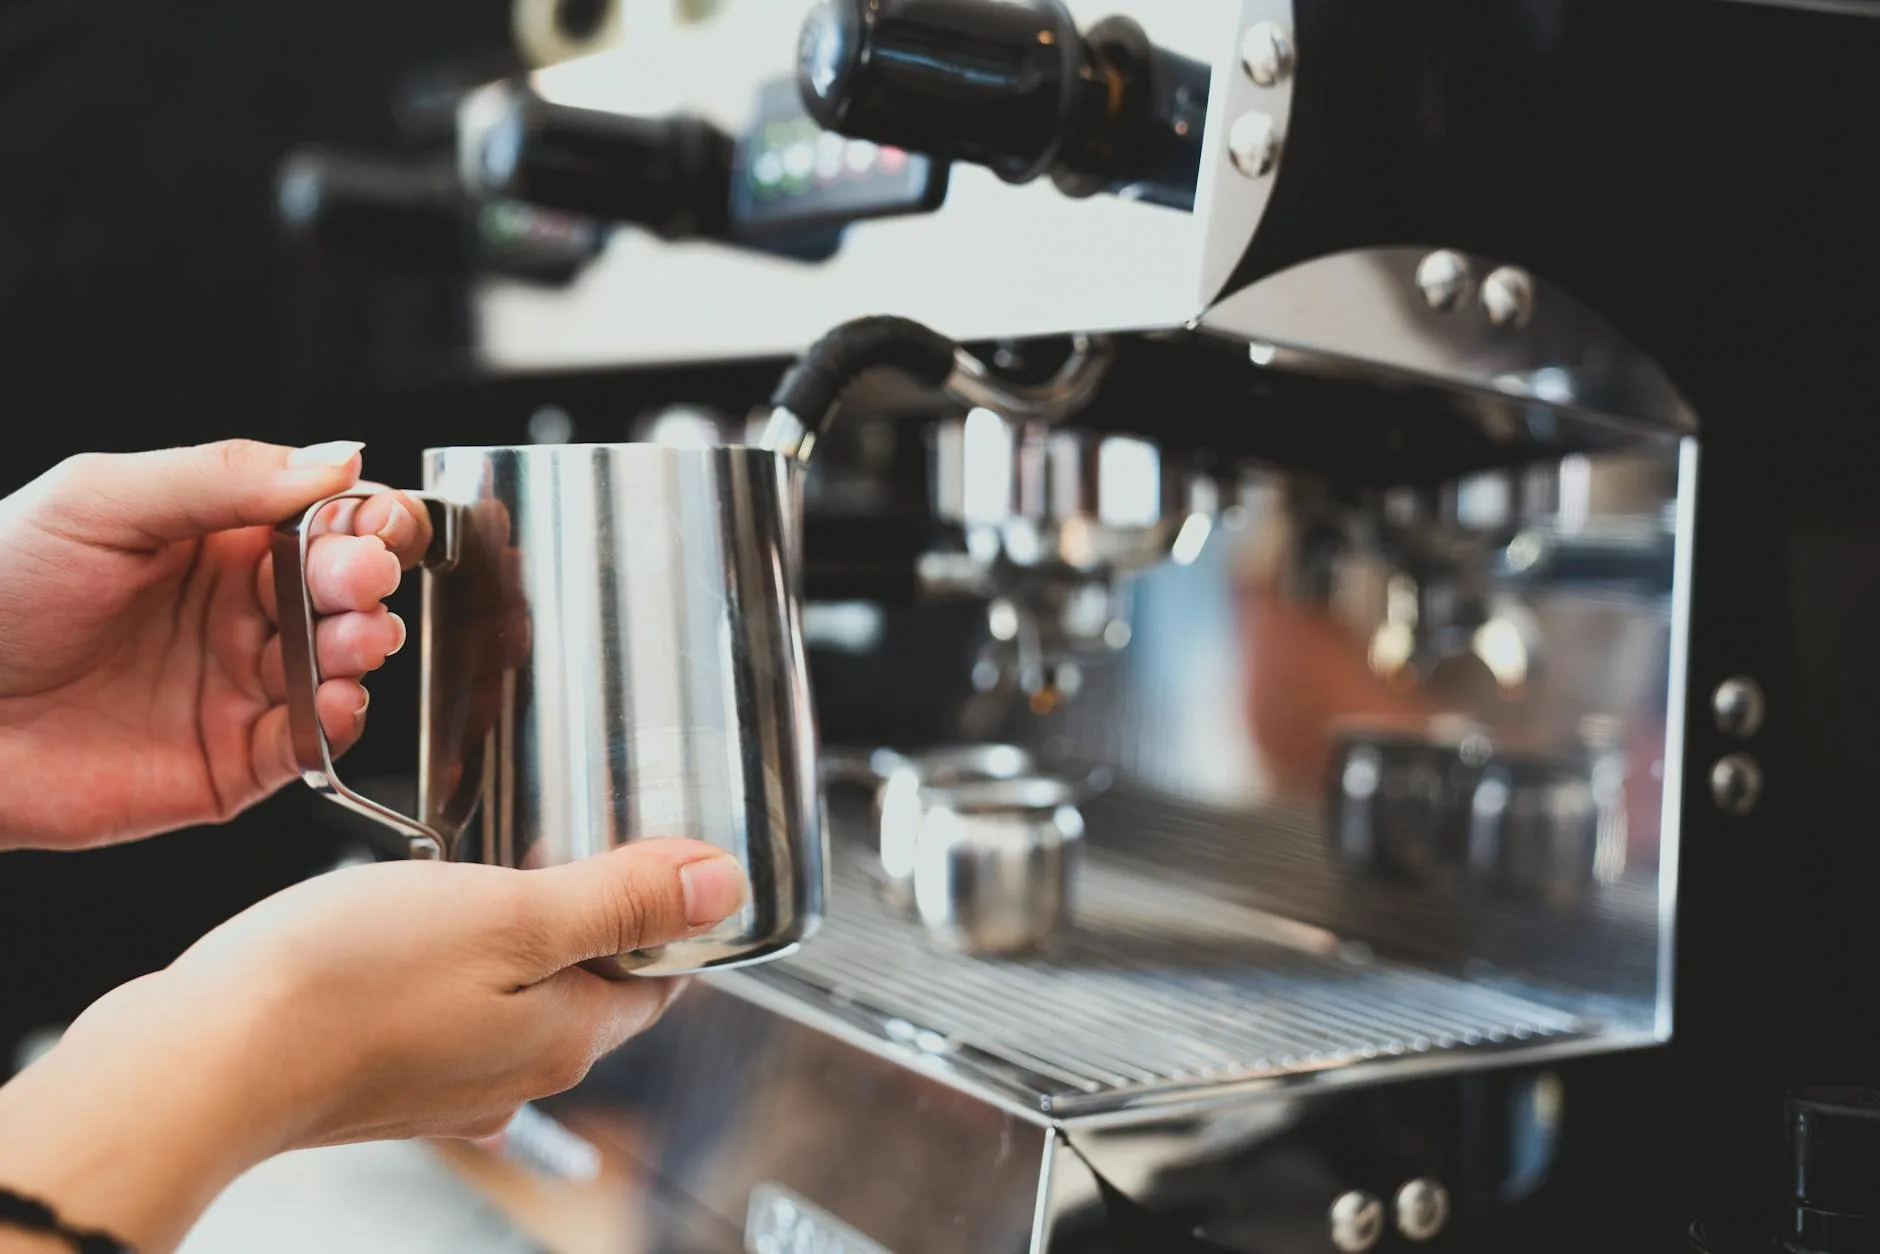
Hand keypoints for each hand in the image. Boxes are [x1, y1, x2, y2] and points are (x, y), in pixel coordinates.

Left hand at [0, 439, 430, 848]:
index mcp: (218, 541)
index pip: (326, 521)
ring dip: (363, 647)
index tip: (378, 522)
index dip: (368, 519)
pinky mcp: (232, 762)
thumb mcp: (99, 500)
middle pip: (346, 592)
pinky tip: (334, 699)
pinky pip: (310, 743)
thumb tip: (337, 458)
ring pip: (341, 665)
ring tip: (351, 639)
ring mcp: (239, 687)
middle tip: (357, 579)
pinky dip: (338, 722)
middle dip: (367, 582)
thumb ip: (221, 476)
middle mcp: (240, 613)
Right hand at [0, 839, 747, 1252]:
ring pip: (513, 1000)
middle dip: (589, 920)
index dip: (666, 912)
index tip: (657, 857)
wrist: (203, 1060)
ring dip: (512, 943)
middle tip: (564, 847)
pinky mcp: (380, 1079)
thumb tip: (723, 887)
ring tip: (482, 876)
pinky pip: (442, 1018)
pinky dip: (445, 974)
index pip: (660, 977)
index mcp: (569, 1037)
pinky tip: (412, 935)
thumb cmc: (347, 983)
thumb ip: (621, 900)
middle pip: (590, 988)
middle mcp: (516, 1074)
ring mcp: (446, 1084)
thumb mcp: (513, 914)